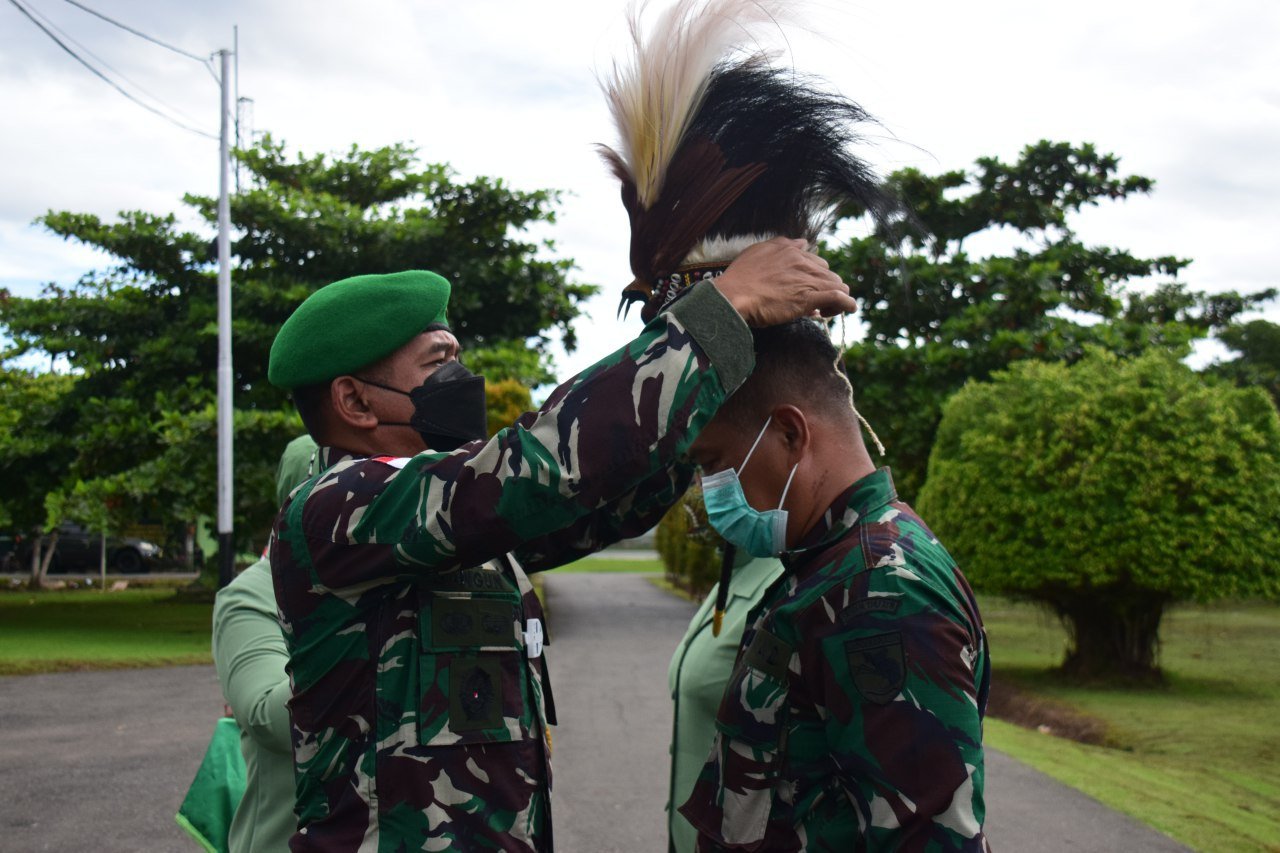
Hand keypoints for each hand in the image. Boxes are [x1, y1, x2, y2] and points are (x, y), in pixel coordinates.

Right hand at [714, 238, 855, 326]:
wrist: (732, 295)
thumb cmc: (738, 280)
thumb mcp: (756, 253)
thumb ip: (776, 247)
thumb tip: (800, 244)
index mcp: (788, 249)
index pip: (813, 259)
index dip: (813, 275)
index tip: (806, 287)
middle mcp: (801, 260)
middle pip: (827, 272)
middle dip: (824, 286)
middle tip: (814, 302)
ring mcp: (807, 278)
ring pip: (836, 284)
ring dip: (834, 297)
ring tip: (825, 310)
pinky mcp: (810, 297)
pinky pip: (839, 297)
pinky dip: (847, 304)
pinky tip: (849, 309)